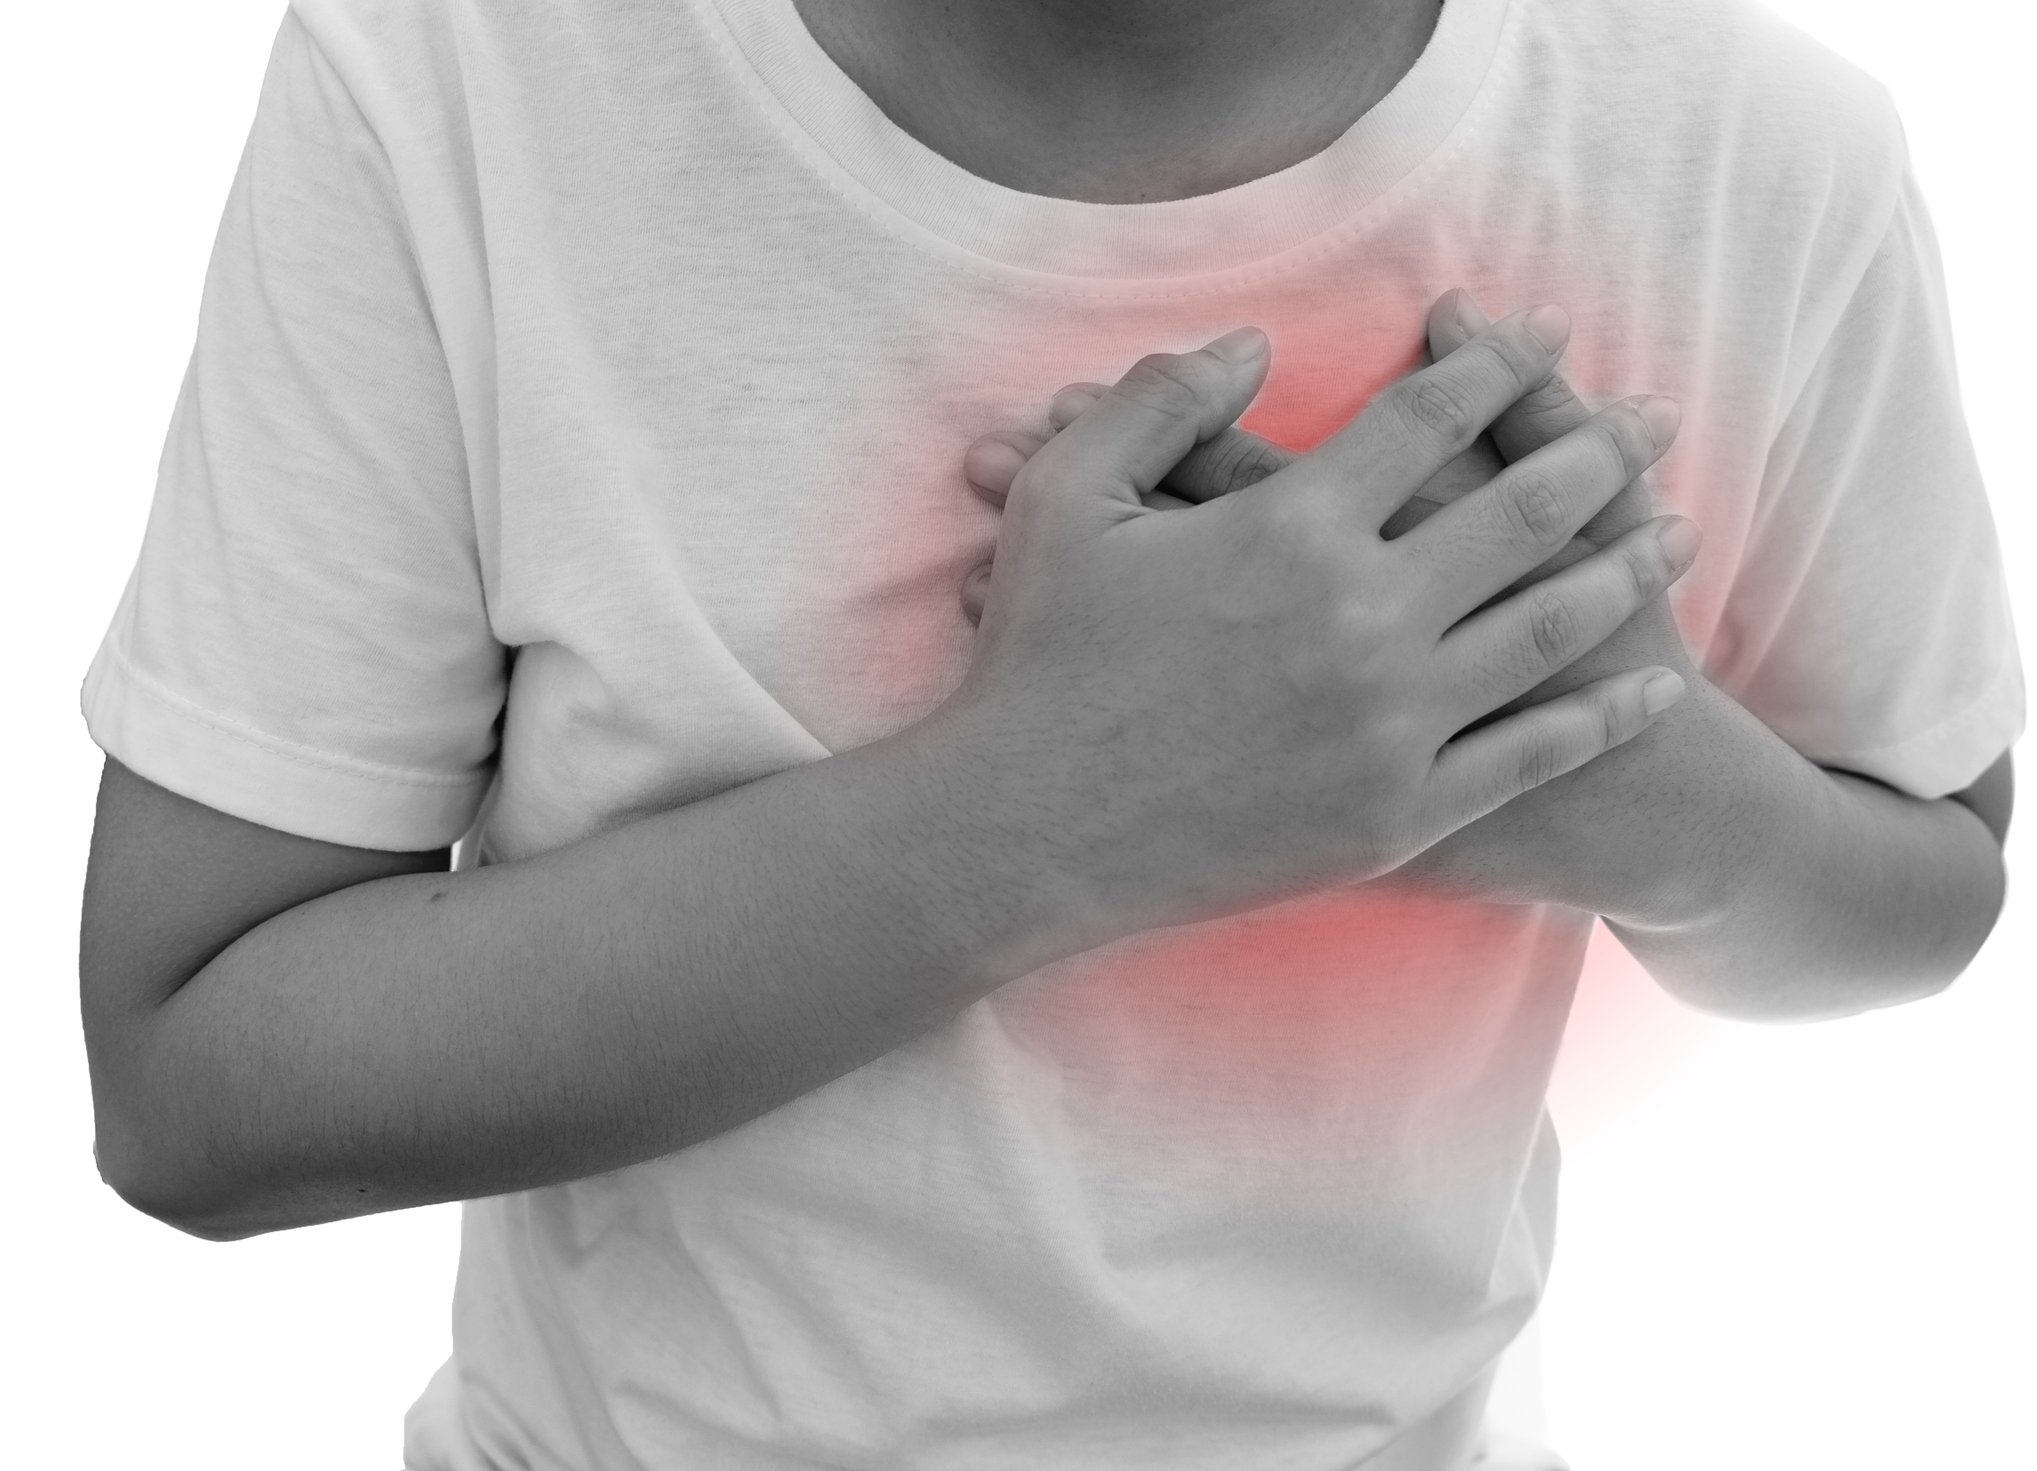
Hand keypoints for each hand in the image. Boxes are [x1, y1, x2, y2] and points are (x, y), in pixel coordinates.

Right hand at [924, 306, 1693, 939]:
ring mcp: (1393, 722)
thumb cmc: (1037, 658)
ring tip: (1678, 533)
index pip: (1430, 416)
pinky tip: (1653, 687)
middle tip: (1654, 418)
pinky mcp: (1400, 815)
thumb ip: (1160, 399)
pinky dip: (1603, 714)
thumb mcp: (1067, 498)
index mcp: (1291, 524)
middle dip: (1600, 450)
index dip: (1498, 364)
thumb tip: (1253, 341)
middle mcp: (1365, 615)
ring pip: (1547, 627)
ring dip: (1624, 571)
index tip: (1545, 334)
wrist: (1025, 833)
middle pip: (1522, 510)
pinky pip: (1530, 754)